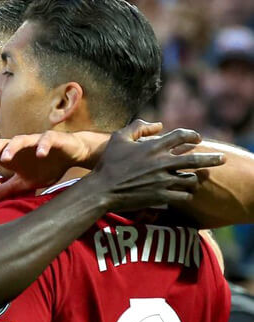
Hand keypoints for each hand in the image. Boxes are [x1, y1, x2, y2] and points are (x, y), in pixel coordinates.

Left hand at [0, 121, 164, 207]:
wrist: (72, 155)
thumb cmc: (45, 167)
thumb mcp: (23, 183)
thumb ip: (2, 190)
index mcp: (13, 155)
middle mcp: (22, 146)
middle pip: (2, 143)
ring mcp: (37, 141)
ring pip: (22, 140)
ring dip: (13, 147)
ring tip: (6, 158)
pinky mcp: (54, 139)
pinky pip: (47, 139)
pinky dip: (43, 146)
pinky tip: (40, 154)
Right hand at [88, 127, 224, 211]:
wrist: (101, 190)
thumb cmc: (108, 163)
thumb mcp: (118, 138)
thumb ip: (138, 127)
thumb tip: (157, 125)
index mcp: (154, 147)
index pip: (182, 136)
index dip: (193, 135)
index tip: (197, 139)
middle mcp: (162, 163)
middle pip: (196, 159)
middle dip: (212, 158)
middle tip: (221, 159)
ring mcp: (163, 181)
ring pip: (191, 179)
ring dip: (194, 179)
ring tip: (194, 180)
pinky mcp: (161, 197)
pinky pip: (183, 196)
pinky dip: (185, 194)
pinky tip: (184, 193)